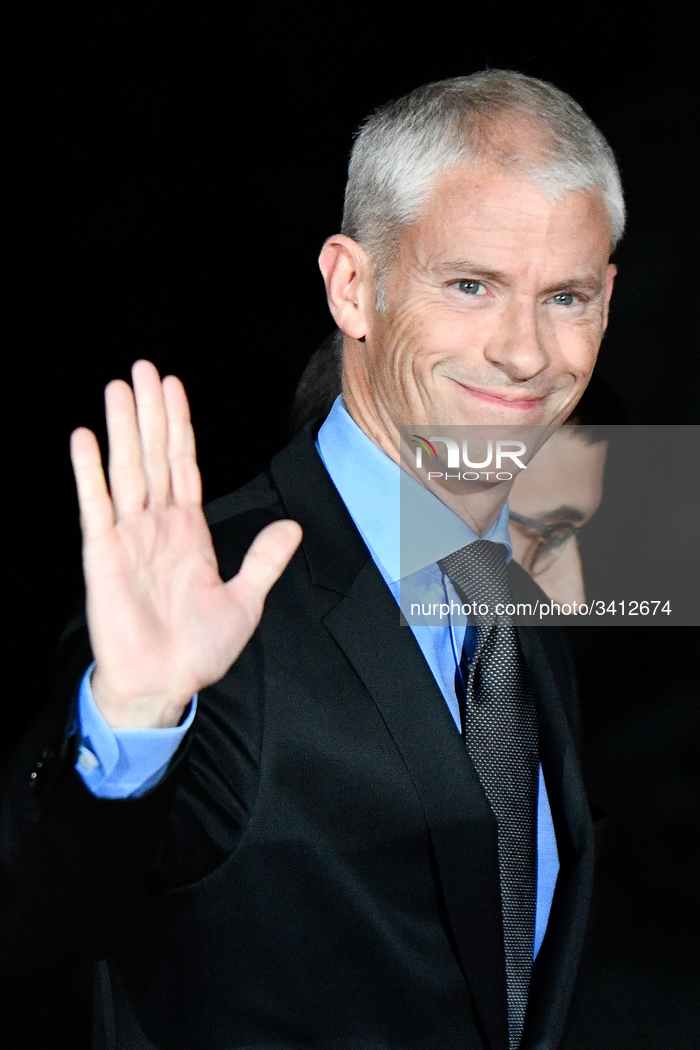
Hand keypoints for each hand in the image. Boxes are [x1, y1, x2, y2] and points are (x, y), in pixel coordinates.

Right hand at [70, 360, 301, 728]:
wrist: (165, 685)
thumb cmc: (199, 648)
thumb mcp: (245, 600)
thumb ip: (264, 560)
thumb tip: (292, 526)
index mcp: (189, 531)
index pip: (183, 465)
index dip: (179, 426)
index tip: (173, 388)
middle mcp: (157, 525)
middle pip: (153, 455)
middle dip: (150, 411)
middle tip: (144, 367)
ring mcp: (129, 537)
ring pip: (127, 469)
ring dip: (122, 428)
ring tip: (118, 386)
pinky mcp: (104, 556)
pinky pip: (96, 506)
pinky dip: (90, 472)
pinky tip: (85, 438)